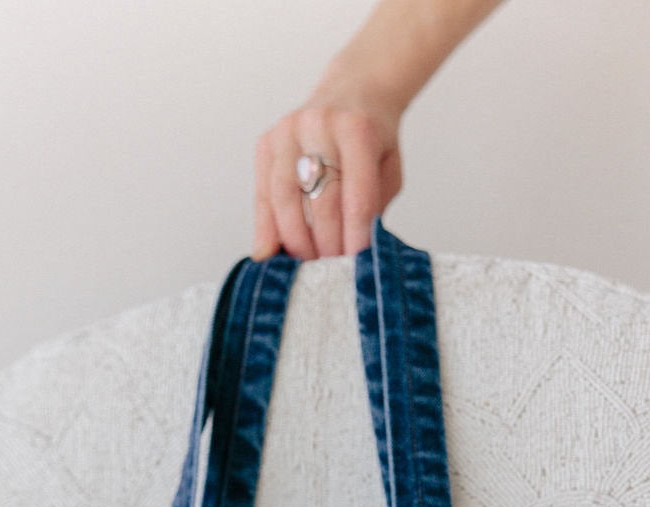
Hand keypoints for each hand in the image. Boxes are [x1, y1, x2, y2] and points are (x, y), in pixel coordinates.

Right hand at [252, 91, 403, 261]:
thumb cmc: (373, 139)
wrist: (353, 91)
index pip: (355, 196)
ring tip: (306, 266)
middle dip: (325, 244)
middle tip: (330, 272)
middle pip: (319, 200)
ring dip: (294, 240)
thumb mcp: (387, 168)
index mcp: (357, 129)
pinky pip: (263, 194)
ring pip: (285, 199)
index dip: (354, 236)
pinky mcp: (267, 142)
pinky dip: (266, 228)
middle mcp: (319, 124)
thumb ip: (372, 204)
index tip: (354, 265)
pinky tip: (271, 253)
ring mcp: (288, 132)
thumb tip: (350, 254)